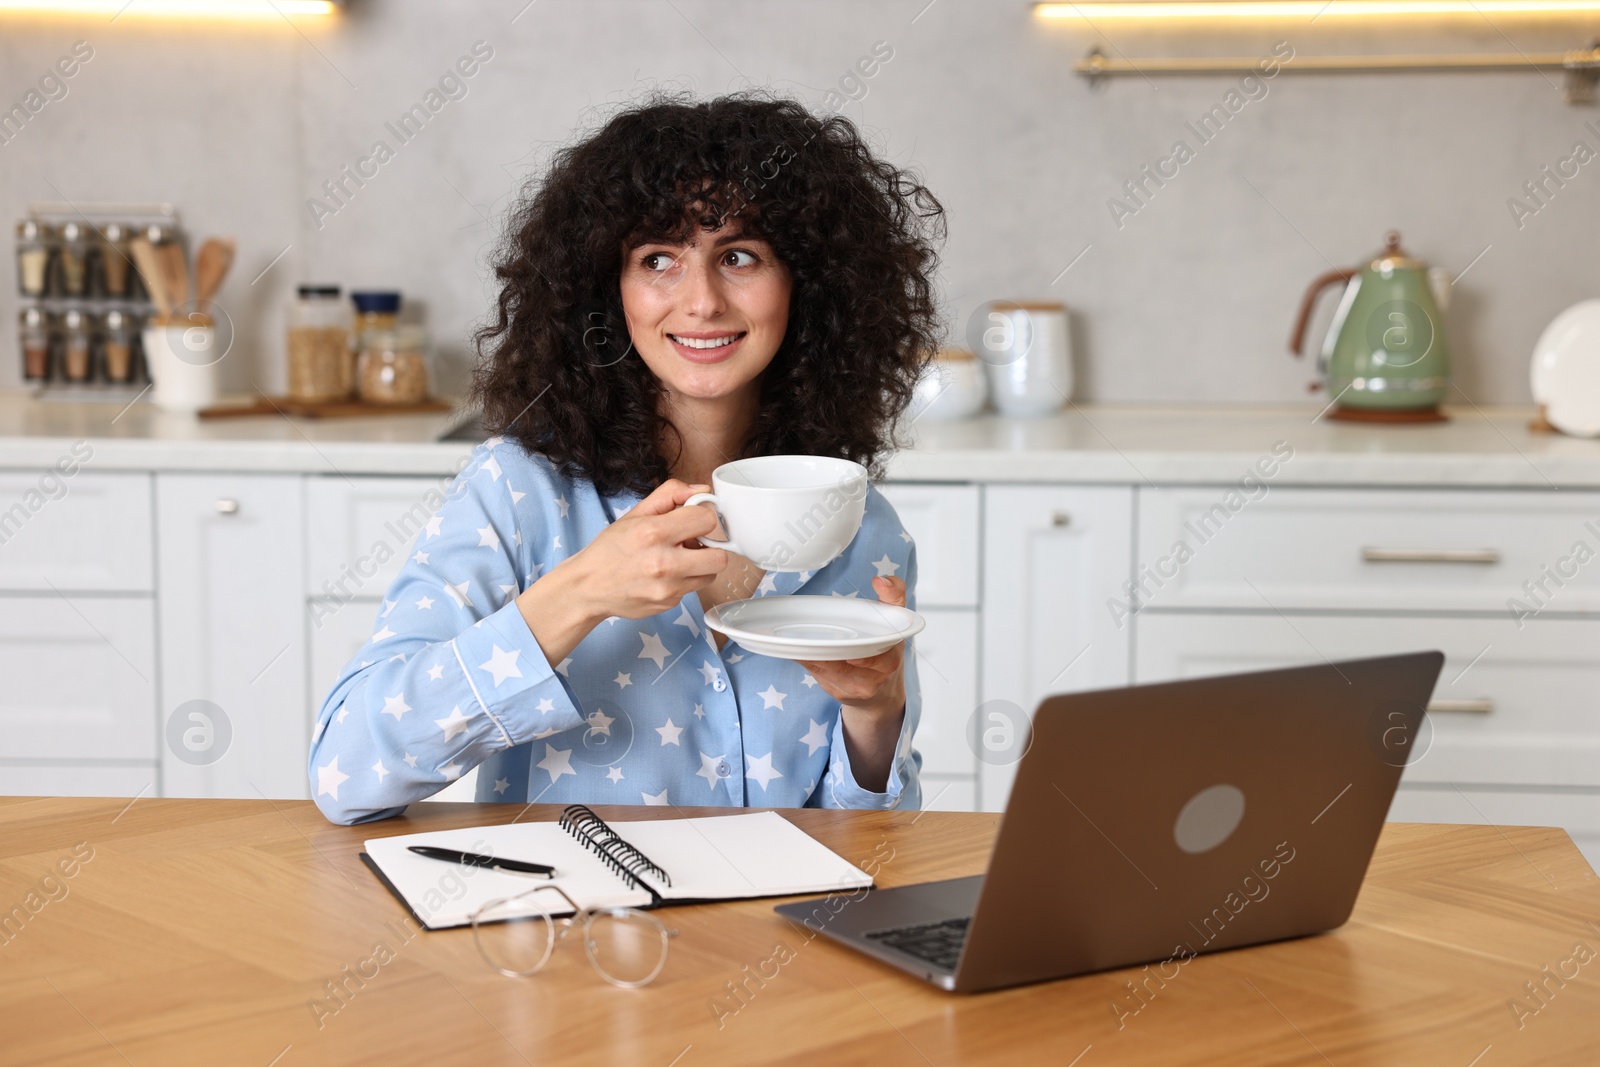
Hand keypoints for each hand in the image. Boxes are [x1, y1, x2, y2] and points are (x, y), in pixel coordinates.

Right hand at [563, 478, 729, 618]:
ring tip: (678, 560)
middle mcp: (663, 563)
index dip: (702, 517)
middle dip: (709, 547)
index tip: (693, 520)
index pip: (707, 520)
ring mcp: (668, 588)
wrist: (588, 587)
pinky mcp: (669, 604)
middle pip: (719, 556)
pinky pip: (693, 589)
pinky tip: (665, 576)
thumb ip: (670, 495)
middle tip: (692, 544)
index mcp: (653, 532)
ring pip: (711, 575)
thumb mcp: (634, 514)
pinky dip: (685, 581)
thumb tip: (702, 491)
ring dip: (700, 565)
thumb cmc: (610, 549)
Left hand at [797, 576, 907, 719]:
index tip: (852, 656)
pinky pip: (819, 677)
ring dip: (811, 658)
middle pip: (844, 668)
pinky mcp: (838, 694)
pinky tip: (798, 651)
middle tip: (808, 639)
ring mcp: (855, 689)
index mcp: (890, 659)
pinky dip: (808, 663)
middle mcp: (874, 679)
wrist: (883, 693)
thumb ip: (894, 596)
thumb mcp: (897, 624)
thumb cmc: (886, 652)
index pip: (880, 659)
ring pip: (828, 673)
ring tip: (797, 641)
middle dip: (825, 656)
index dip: (865, 659)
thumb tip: (880, 580)